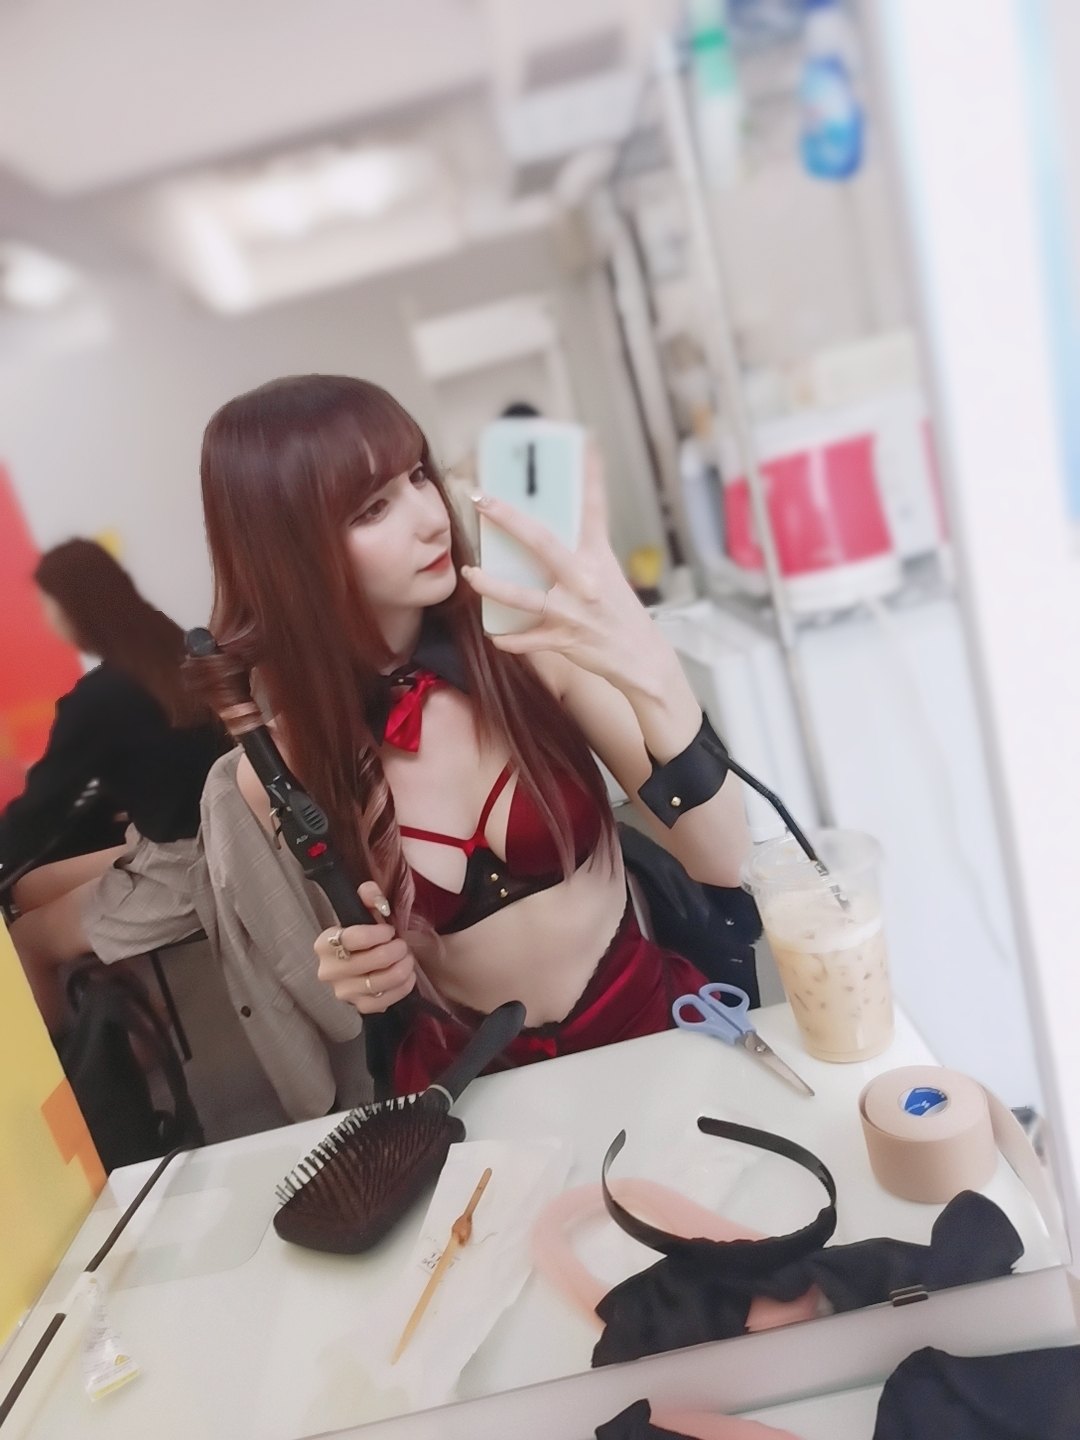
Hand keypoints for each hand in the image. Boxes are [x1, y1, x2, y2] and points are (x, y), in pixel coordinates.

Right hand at [315, 881, 416, 1013]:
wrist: (360, 961)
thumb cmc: (363, 934)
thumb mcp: (363, 910)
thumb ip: (368, 895)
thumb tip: (374, 896)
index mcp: (325, 944)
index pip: (352, 938)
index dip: (377, 933)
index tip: (389, 930)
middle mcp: (329, 971)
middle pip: (372, 960)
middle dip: (395, 949)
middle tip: (402, 944)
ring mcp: (343, 992)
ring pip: (381, 982)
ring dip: (402, 967)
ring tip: (408, 958)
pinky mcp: (360, 1007)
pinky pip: (385, 1001)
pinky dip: (403, 987)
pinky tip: (407, 976)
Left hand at [461, 446, 664, 689]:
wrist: (642, 659)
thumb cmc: (621, 614)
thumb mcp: (608, 576)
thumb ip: (579, 556)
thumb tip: (545, 538)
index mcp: (598, 559)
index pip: (594, 509)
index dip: (590, 475)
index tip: (583, 442)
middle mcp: (584, 581)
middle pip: (541, 542)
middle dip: (508, 518)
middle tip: (481, 499)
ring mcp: (572, 611)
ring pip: (521, 595)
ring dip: (490, 585)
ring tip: (470, 574)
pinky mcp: (564, 639)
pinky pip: (527, 639)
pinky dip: (510, 638)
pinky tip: (496, 634)